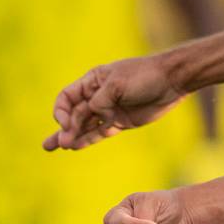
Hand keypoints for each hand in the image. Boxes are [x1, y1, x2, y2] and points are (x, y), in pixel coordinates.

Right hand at [43, 55, 185, 150]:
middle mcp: (98, 95)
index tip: (65, 123)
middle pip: (74, 114)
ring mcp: (109, 109)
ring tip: (52, 147)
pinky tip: (75, 146)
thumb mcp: (117, 84)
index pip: (67, 97)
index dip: (61, 111)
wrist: (172, 81)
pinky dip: (87, 139)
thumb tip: (92, 115)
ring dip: (70, 136)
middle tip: (54, 144)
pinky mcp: (120, 121)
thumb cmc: (144, 76)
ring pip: (84, 125)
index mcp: (93, 80)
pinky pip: (99, 132)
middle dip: (63, 128)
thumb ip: (100, 101)